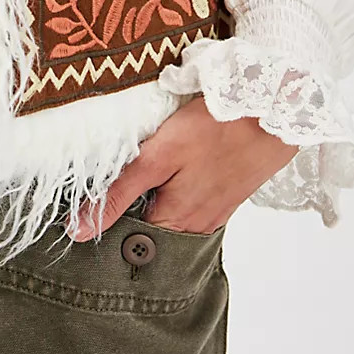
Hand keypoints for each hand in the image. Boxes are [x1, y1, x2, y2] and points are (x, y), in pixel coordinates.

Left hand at [68, 97, 298, 239]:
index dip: (102, 229)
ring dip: (150, 204)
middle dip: (126, 218)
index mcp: (175, 223)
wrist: (274, 111)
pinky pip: (190, 205)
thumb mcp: (157, 157)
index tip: (81, 214)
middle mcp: (196, 227)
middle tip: (101, 195)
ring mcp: (214, 212)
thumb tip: (78, 232)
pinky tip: (166, 175)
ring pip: (170, 219)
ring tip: (132, 181)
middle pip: (150, 234)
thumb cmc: (215, 129)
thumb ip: (118, 193)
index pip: (126, 242)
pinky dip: (173, 195)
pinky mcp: (225, 195)